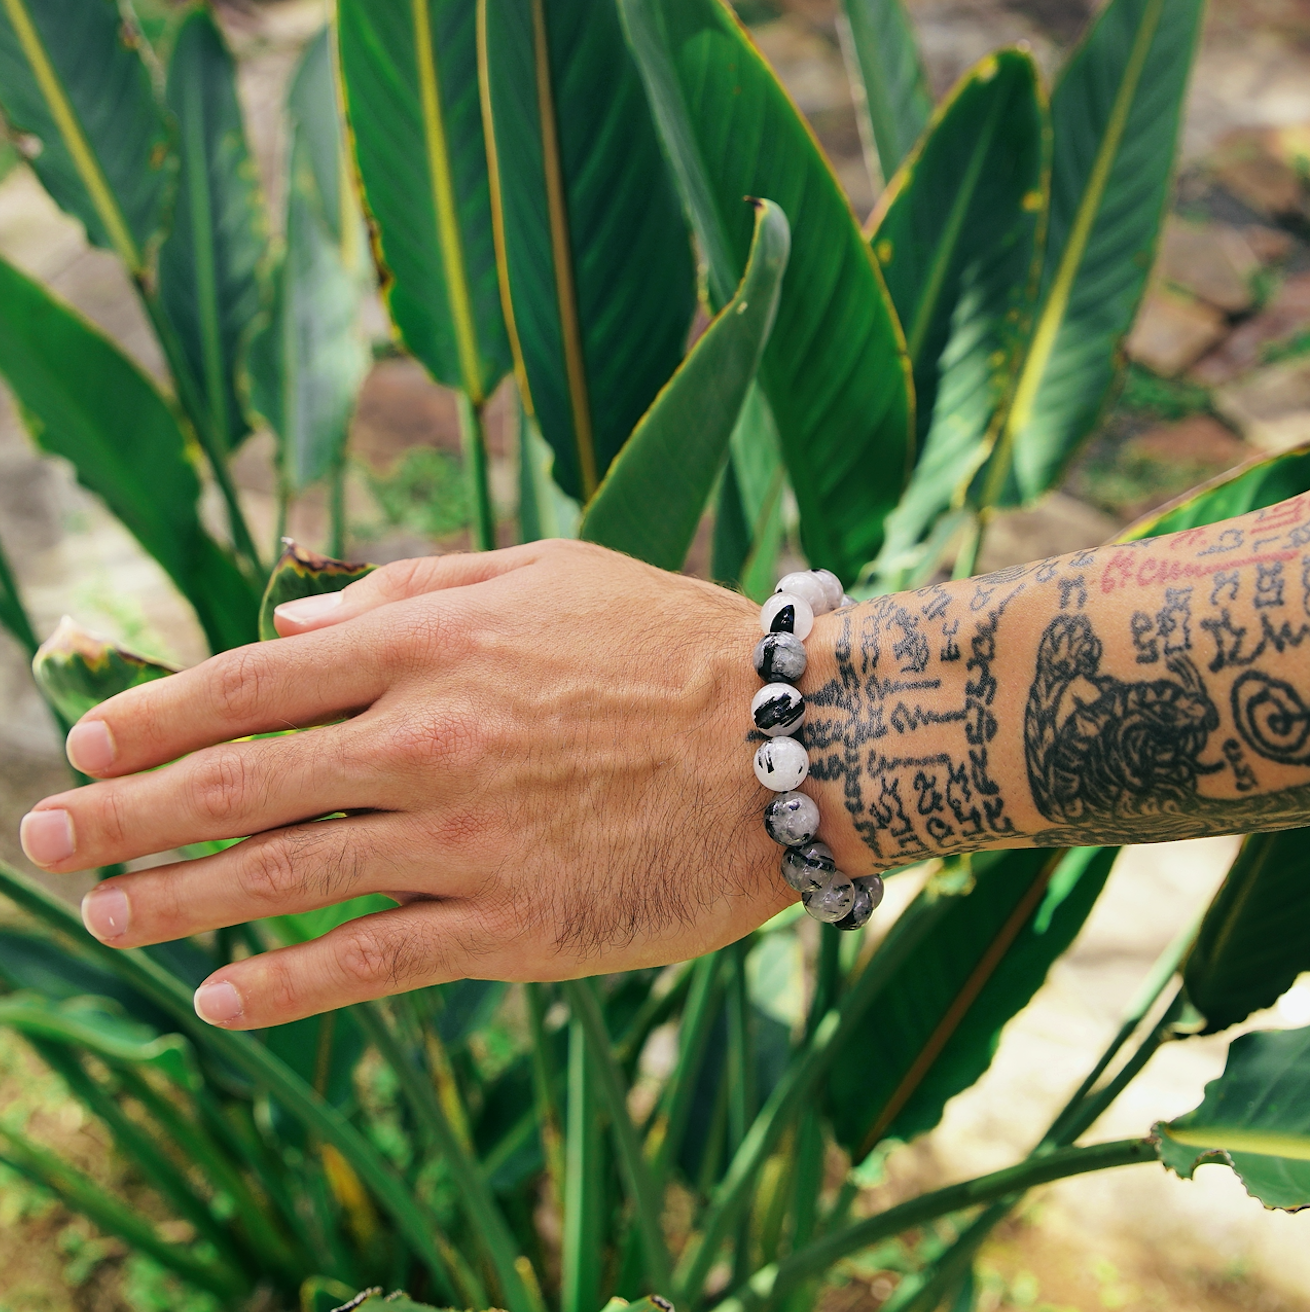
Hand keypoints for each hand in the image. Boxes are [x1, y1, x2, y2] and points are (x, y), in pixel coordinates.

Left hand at [19, 541, 792, 1027]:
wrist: (790, 743)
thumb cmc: (670, 643)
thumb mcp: (545, 572)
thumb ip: (412, 586)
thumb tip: (292, 622)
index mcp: (433, 643)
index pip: (253, 680)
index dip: (157, 712)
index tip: (88, 739)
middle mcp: (429, 739)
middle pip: (238, 782)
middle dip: (125, 812)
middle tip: (45, 836)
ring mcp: (465, 839)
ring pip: (281, 877)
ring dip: (174, 901)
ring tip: (103, 917)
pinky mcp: (512, 924)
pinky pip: (370, 960)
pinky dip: (284, 984)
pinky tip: (221, 999)